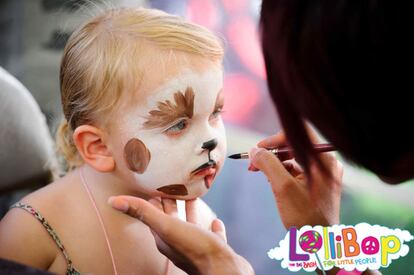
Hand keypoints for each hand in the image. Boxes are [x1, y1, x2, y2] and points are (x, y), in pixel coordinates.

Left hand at [108, 196, 253, 274]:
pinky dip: (211, 226)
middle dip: (170, 201)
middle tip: (172, 183)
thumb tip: (113, 201)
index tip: (154, 182)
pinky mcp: (214, 248)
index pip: (152, 213)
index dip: (152, 198)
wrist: (224, 270)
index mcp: (163, 236)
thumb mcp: (167, 226)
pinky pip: (210, 235)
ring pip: (190, 224)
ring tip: (193, 195)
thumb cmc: (196, 249)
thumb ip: (143, 212)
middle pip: (170, 217)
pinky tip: (216, 220)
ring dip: (190, 211)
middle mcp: (178, 241)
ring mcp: (197, 245)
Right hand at [249, 128, 342, 228]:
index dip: (275, 139)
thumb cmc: (305, 218)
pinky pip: (297, 168)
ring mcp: (323, 172)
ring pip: (293, 157)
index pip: (297, 133)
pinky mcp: (318, 181)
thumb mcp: (282, 188)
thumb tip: (254, 150)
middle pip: (294, 145)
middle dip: (271, 153)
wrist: (321, 244)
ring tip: (260, 174)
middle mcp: (326, 162)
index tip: (259, 150)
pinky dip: (282, 172)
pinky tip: (271, 181)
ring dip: (274, 163)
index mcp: (323, 159)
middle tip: (253, 164)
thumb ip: (268, 164)